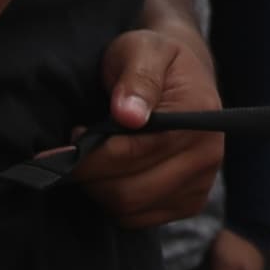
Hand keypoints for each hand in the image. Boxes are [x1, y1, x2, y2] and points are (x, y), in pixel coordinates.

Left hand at [80, 24, 224, 229]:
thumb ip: (137, 77)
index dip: (90, 156)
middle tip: (74, 151)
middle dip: (90, 176)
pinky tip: (110, 174)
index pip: (134, 152)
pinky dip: (114, 204)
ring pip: (130, 210)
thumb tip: (128, 114)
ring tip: (92, 159)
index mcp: (199, 116)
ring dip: (98, 190)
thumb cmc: (156, 59)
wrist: (185, 75)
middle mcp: (207, 155)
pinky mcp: (189, 203)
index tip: (62, 148)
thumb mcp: (142, 49)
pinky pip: (138, 220)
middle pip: (129, 191)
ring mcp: (201, 184)